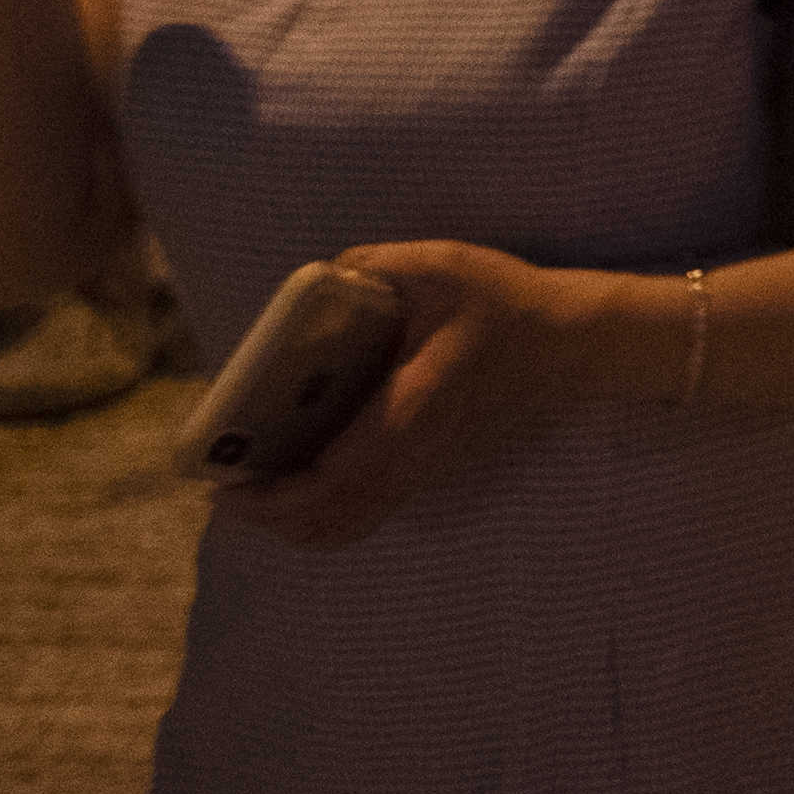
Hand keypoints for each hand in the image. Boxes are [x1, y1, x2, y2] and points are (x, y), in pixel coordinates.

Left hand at [222, 240, 612, 548]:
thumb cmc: (506, 304)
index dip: (273, 495)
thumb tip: (322, 277)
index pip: (334, 477)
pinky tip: (296, 481)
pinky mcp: (428, 471)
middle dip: (268, 517)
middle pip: (331, 521)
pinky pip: (365, 515)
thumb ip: (377, 265)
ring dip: (292, 524)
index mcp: (413, 408)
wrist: (568, 346)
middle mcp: (416, 454)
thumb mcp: (444, 265)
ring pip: (348, 528)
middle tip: (224, 488)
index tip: (226, 484)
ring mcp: (425, 470)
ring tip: (251, 492)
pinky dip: (321, 516)